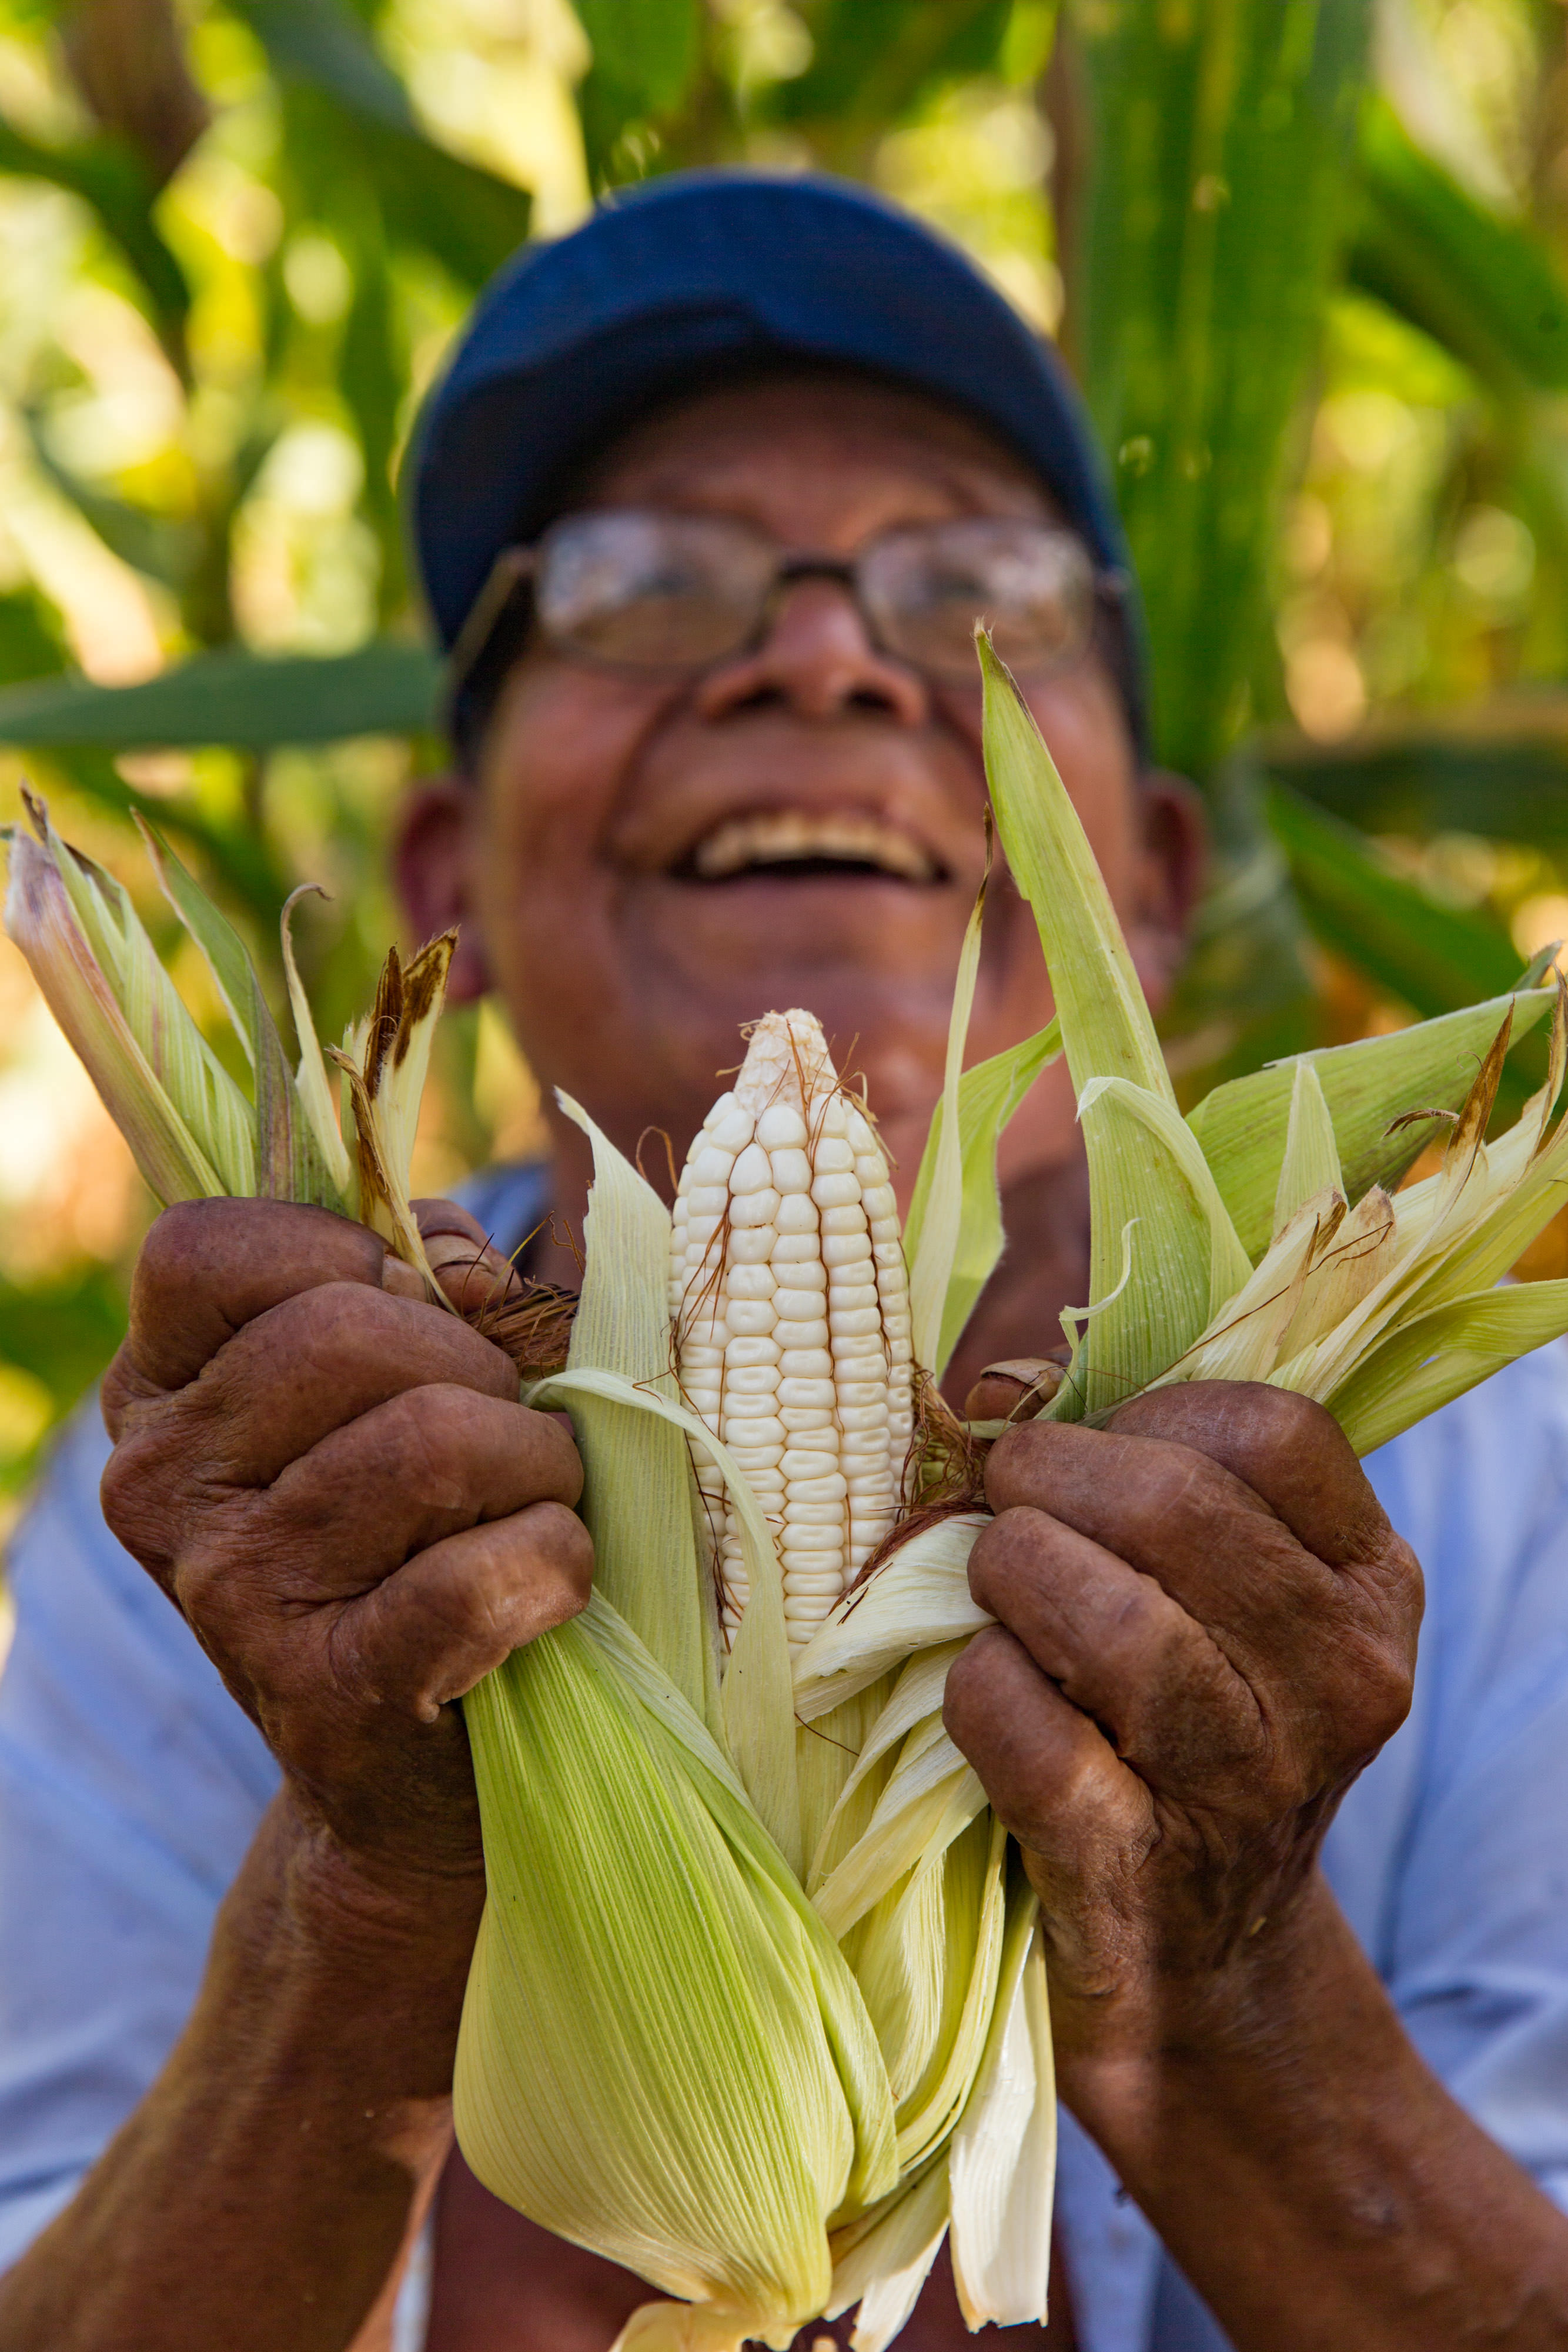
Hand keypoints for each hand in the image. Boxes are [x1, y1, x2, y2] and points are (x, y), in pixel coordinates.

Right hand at [100, 1197, 589, 1915]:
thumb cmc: (422, 1529)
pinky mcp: (326, 1691)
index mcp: (156, 1394)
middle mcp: (163, 1487)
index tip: (420, 1311)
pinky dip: (556, 1561)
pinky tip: (546, 1582)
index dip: (347, 1253)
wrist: (415, 1768)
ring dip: (537, 1462)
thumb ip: (423, 1275)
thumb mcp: (394, 1378)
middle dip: (478, 1365)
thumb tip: (461, 1266)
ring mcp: (230, 1593)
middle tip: (508, 1432)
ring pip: (434, 1440)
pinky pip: (481, 1574)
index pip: (208, 1249)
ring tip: (538, 1502)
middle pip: (344, 1330)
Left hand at [943, 1382, 1421, 2073]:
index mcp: (1371, 1591)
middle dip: (1051, 1479)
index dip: (1149, 1414)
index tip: (1094, 1448)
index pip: (1273, 1432)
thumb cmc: (1197, 1731)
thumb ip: (1154, 1481)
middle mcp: (1337, 1685)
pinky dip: (977, 1684)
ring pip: (1108, 1617)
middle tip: (1007, 1503)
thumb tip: (997, 1380)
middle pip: (1174, 1508)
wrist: (1206, 1962)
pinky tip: (986, 1689)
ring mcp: (1243, 1784)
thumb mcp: (1237, 1605)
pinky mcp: (1130, 1868)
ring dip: (1010, 1574)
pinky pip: (1021, 1724)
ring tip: (995, 1590)